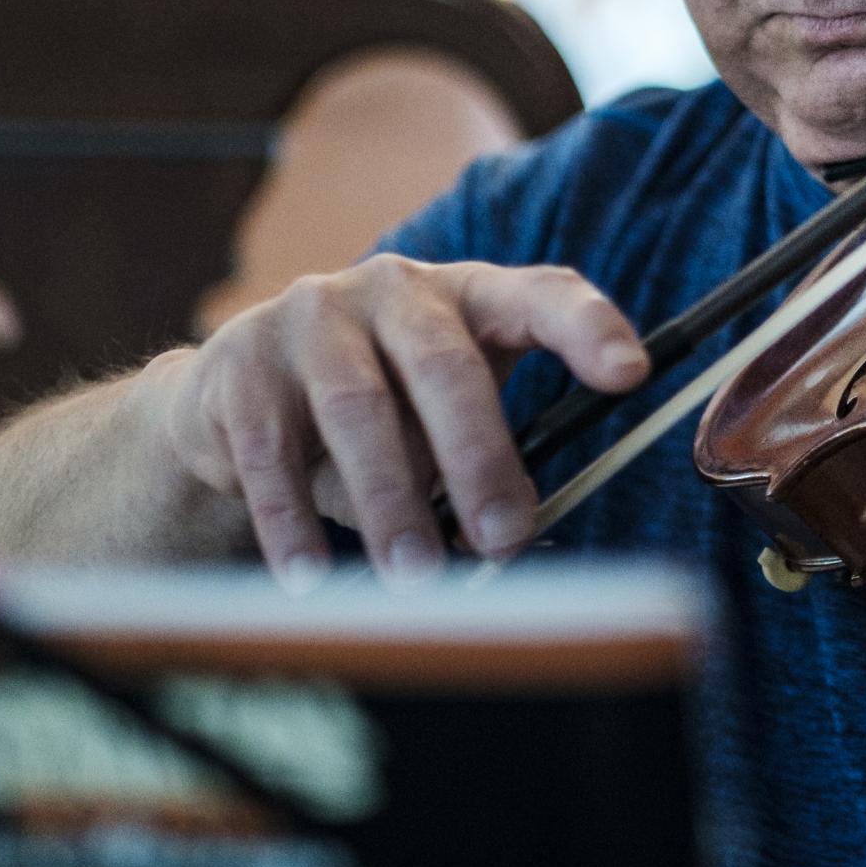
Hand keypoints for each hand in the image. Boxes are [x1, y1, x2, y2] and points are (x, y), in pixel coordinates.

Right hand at [151, 256, 648, 585]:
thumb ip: (485, 463)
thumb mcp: (440, 424)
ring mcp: (312, 317)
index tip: (632, 373)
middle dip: (478, 456)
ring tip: (414, 575)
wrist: (233, 396)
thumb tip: (526, 541)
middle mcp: (394, 289)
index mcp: (467, 295)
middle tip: (504, 536)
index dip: (588, 327)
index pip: (542, 294)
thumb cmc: (377, 411)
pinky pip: (272, 449)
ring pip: (357, 407)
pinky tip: (309, 577)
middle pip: (444, 364)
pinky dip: (293, 520)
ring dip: (390, 499)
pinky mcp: (242, 363)